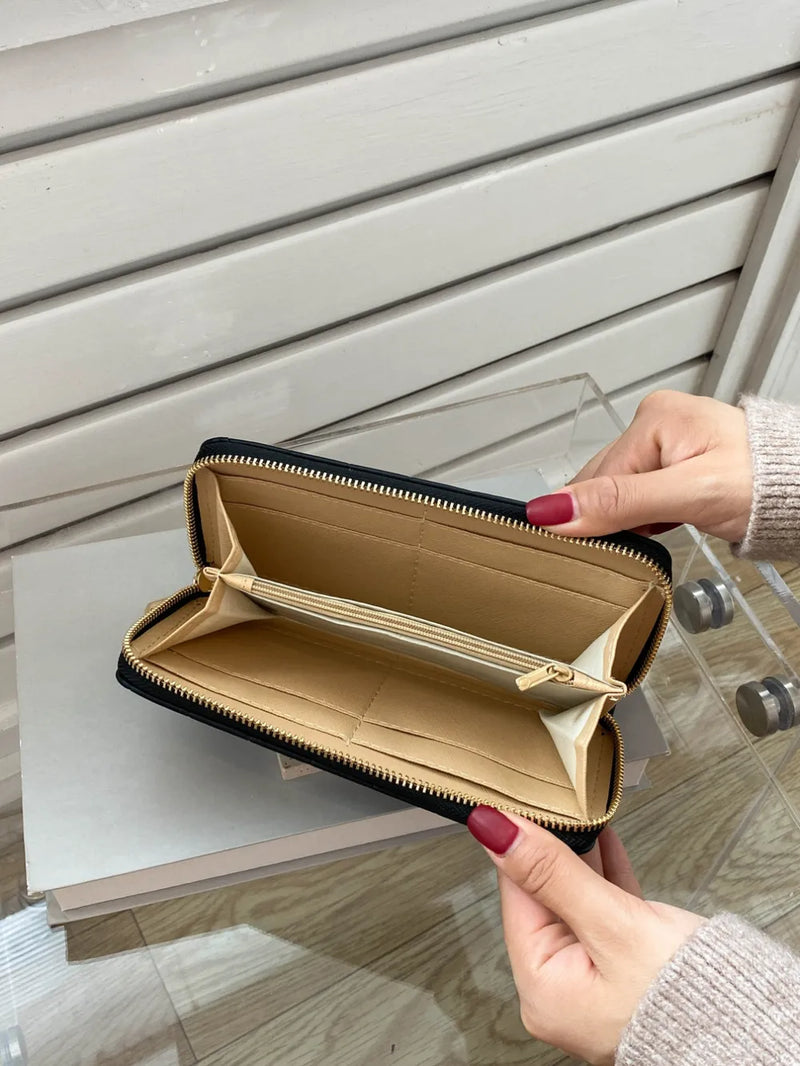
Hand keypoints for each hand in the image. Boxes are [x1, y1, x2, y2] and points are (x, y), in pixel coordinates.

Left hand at [467, 807, 703, 1064]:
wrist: (752, 1030)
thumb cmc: (688, 999)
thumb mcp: (612, 925)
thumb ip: (552, 874)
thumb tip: (495, 832)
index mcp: (542, 987)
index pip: (516, 896)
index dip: (519, 845)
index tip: (519, 803)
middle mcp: (561, 988)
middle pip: (544, 898)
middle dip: (551, 849)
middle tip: (549, 801)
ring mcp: (593, 977)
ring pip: (575, 900)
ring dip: (579, 857)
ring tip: (575, 812)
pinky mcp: (624, 967)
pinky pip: (604, 911)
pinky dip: (604, 876)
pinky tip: (603, 840)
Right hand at [525, 390, 751, 540]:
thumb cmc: (765, 484)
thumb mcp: (688, 495)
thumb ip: (621, 502)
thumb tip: (553, 511)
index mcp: (653, 418)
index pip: (597, 478)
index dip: (600, 517)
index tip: (605, 546)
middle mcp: (656, 423)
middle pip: (606, 484)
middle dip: (620, 518)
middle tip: (650, 534)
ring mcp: (668, 443)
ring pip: (622, 494)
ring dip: (635, 521)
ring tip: (665, 527)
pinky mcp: (678, 463)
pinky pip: (642, 496)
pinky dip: (649, 518)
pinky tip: (668, 523)